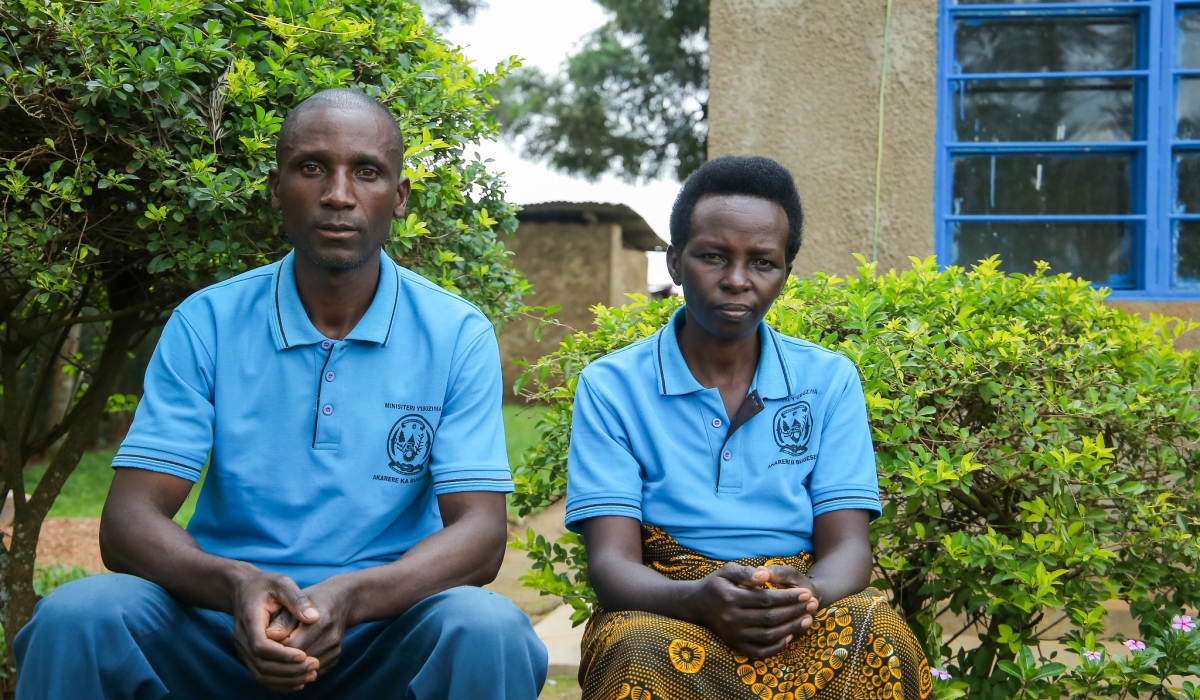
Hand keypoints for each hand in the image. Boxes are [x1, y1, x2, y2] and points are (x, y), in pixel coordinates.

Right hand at [231, 569, 320, 692]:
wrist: (243, 589)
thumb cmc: (265, 584)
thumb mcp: (282, 583)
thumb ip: (297, 599)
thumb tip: (315, 617)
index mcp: (250, 620)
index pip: (261, 646)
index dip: (282, 655)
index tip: (304, 656)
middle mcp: (242, 639)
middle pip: (262, 665)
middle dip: (289, 670)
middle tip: (314, 667)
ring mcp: (243, 649)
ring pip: (261, 674)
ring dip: (286, 679)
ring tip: (311, 675)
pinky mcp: (249, 655)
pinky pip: (262, 675)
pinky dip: (280, 682)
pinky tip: (299, 681)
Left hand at [266, 578, 353, 678]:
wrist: (339, 602)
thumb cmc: (312, 599)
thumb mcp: (295, 602)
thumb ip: (282, 620)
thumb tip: (269, 635)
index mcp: (322, 621)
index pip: (292, 645)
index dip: (275, 648)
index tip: (264, 644)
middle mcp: (332, 638)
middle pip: (299, 660)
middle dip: (280, 660)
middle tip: (265, 655)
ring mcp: (335, 651)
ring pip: (305, 670)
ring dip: (289, 667)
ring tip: (275, 658)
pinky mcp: (335, 659)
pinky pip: (312, 672)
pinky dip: (299, 670)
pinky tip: (289, 661)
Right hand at [685, 563, 818, 658]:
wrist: (697, 604)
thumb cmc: (717, 584)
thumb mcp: (727, 570)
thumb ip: (746, 572)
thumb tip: (765, 574)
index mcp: (731, 598)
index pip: (766, 599)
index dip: (788, 597)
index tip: (805, 593)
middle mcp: (732, 618)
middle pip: (770, 617)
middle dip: (795, 611)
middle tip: (812, 605)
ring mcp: (733, 634)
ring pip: (768, 635)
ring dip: (791, 628)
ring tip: (807, 620)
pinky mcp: (735, 645)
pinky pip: (759, 651)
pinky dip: (776, 646)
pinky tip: (790, 636)